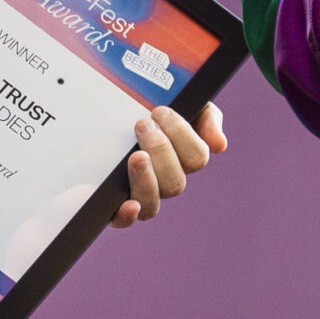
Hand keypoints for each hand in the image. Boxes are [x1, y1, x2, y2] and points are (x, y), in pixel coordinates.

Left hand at [111, 103, 227, 227]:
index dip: (182, 135)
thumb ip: (205, 116)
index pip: (196, 158)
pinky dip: (127, 215)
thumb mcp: (179, 99)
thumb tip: (219, 145)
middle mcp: (163, 180)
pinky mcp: (111, 202)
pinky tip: (128, 204)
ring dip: (147, 180)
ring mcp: (139, 194)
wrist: (100, 112)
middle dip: (161, 150)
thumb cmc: (144, 104)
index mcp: (182, 158)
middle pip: (175, 182)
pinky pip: (122, 220)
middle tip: (142, 124)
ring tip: (135, 155)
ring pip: (152, 205)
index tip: (160, 110)